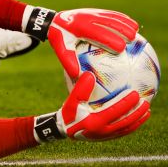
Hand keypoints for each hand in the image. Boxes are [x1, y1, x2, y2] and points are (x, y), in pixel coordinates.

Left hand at [23, 7, 138, 77]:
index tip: (121, 48)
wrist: (53, 21)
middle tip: (133, 40)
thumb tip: (78, 76)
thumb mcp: (61, 49)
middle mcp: (86, 17)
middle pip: (108, 22)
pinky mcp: (94, 10)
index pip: (97, 33)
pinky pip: (111, 13)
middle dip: (121, 30)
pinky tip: (132, 23)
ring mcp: (91, 12)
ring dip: (124, 23)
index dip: (110, 40)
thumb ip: (69, 62)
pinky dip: (122, 17)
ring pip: (111, 16)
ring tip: (136, 31)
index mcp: (79, 27)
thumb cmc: (59, 38)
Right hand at [34, 72, 149, 142]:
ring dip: (138, 120)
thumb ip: (81, 88)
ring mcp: (106, 136)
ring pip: (127, 128)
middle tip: (146, 102)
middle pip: (126, 122)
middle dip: (137, 112)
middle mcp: (103, 131)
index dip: (127, 103)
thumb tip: (89, 74)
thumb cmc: (68, 113)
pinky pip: (123, 132)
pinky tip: (137, 118)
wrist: (65, 129)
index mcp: (95, 121)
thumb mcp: (71, 100)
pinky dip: (133, 125)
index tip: (135, 94)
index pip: (115, 112)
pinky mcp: (107, 137)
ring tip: (147, 111)